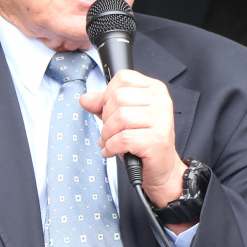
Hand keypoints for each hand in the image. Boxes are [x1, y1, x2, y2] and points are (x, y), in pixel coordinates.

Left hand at [80, 70, 184, 207]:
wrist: (161, 168)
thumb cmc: (143, 140)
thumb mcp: (122, 118)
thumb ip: (103, 105)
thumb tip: (85, 99)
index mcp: (155, 89)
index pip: (123, 78)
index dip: (107, 94)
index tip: (107, 110)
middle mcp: (161, 101)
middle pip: (118, 97)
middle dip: (105, 117)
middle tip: (108, 131)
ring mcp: (161, 120)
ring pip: (119, 117)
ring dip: (107, 134)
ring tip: (108, 142)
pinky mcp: (156, 140)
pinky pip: (122, 138)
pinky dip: (111, 147)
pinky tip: (111, 151)